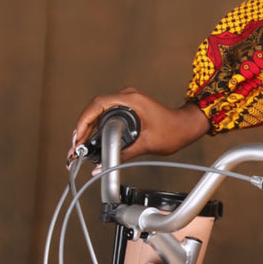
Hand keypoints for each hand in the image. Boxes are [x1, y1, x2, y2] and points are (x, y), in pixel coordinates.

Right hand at [69, 87, 208, 166]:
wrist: (186, 127)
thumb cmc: (173, 132)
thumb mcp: (145, 145)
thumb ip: (121, 155)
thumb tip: (101, 167)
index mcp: (131, 100)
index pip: (97, 105)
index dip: (83, 121)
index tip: (77, 137)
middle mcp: (127, 96)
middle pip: (95, 108)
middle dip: (83, 127)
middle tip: (76, 146)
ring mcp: (127, 100)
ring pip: (99, 111)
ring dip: (89, 127)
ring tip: (81, 145)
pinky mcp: (128, 107)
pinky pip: (107, 114)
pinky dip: (98, 126)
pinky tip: (93, 139)